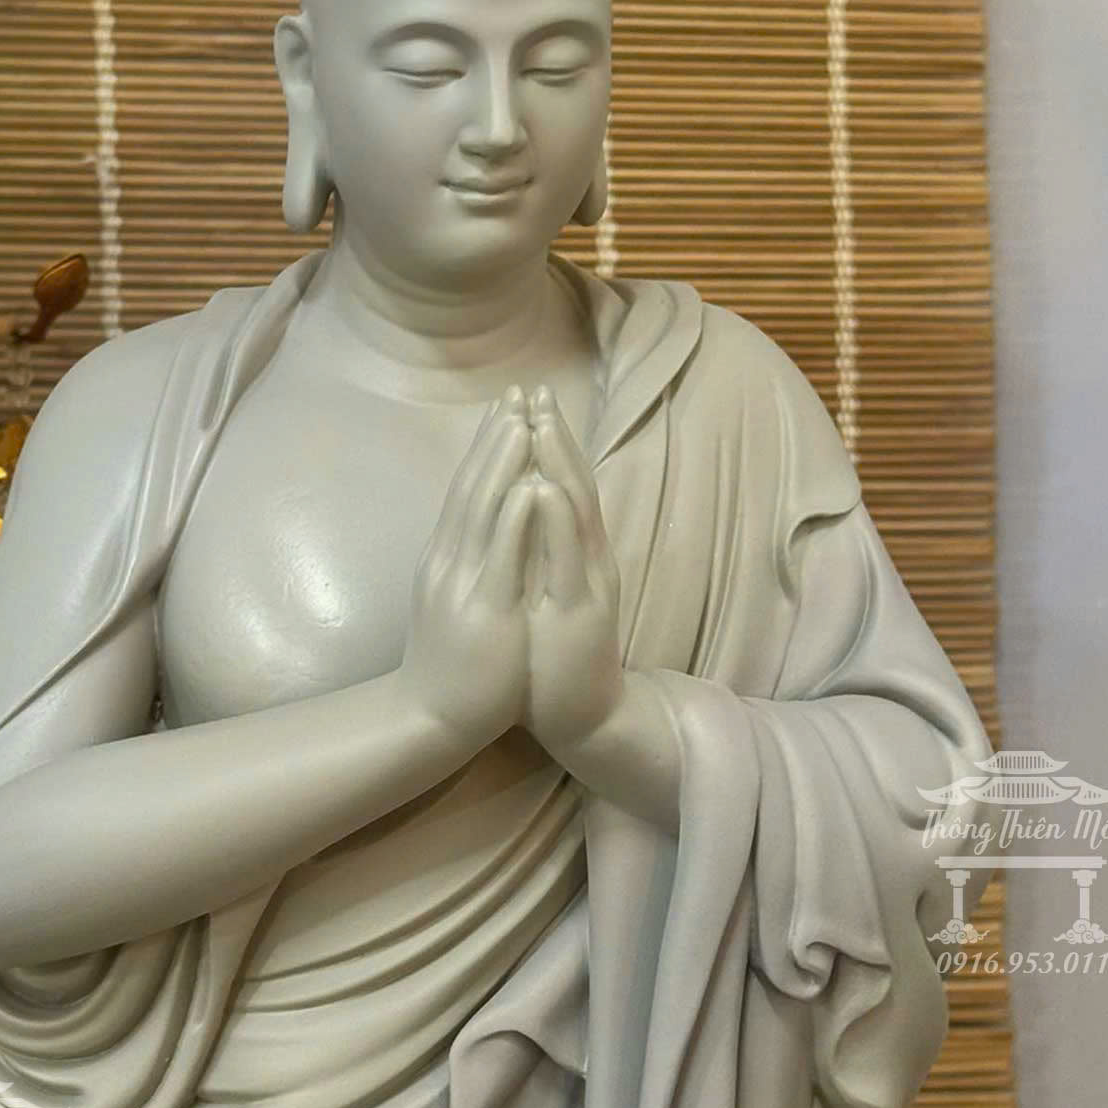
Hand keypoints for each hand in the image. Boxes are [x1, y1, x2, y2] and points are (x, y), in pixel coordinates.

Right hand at [400, 386, 537, 749]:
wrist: (428, 718)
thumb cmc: (449, 663)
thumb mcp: (452, 600)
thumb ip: (465, 562)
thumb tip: (477, 526)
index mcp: (446, 558)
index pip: (467, 490)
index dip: (486, 447)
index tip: (506, 408)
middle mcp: (450, 562)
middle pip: (474, 488)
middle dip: (496, 438)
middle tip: (517, 392)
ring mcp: (465, 585)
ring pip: (486, 513)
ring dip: (504, 465)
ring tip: (522, 422)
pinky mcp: (485, 612)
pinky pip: (502, 559)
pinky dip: (516, 520)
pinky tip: (530, 487)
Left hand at [522, 384, 624, 759]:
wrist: (585, 717)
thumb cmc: (554, 654)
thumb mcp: (541, 592)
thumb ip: (536, 551)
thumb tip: (519, 506)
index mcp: (573, 554)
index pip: (560, 484)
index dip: (546, 441)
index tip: (526, 398)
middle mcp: (587, 560)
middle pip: (573, 485)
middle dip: (555, 436)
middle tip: (538, 390)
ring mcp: (587, 584)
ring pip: (575, 513)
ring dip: (559, 463)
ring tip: (542, 421)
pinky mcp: (580, 613)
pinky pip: (566, 559)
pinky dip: (556, 520)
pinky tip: (543, 488)